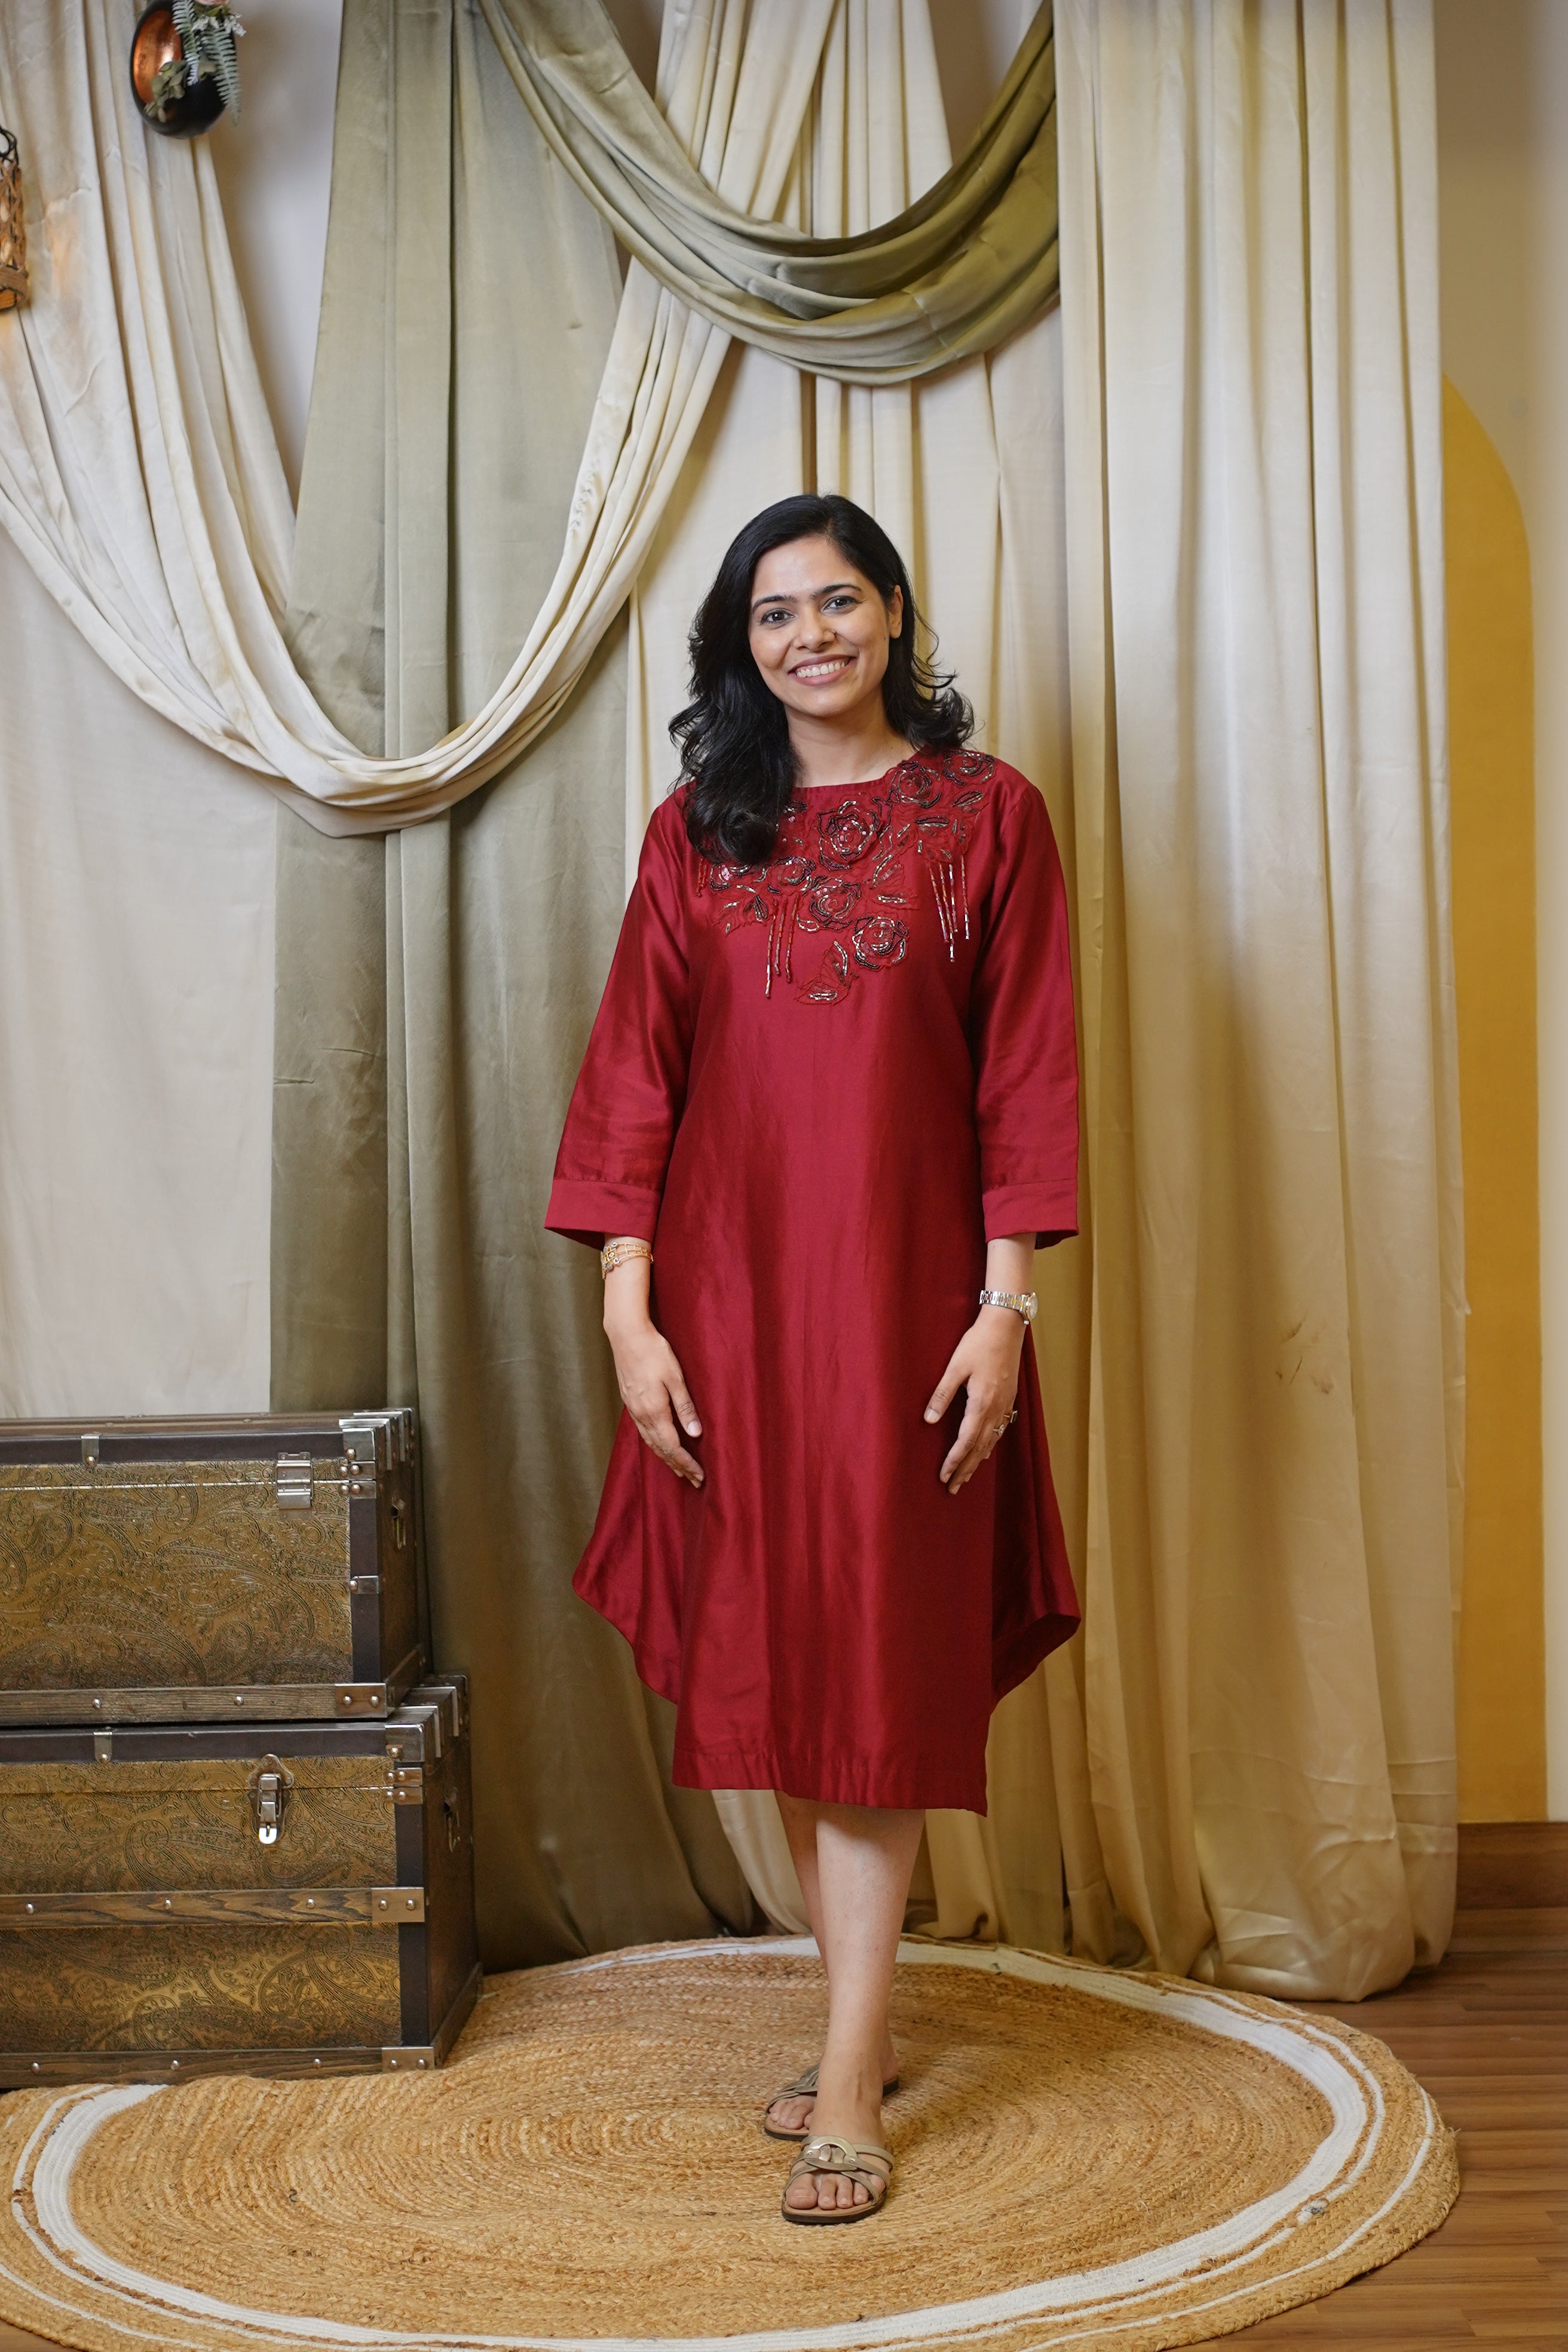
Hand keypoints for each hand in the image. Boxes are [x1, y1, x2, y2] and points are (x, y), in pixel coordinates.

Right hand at [605, 1312, 703, 1487]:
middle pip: (660, 1449)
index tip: (699, 1476)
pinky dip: (654, 1444)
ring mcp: (633, 1409)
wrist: (626, 1335)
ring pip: (650, 1442)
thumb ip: (685, 1408)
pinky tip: (659, 1444)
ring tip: (678, 1469)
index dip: (686, 1463)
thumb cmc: (654, 1352)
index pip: (672, 1447)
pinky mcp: (630, 1401)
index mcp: (654, 1411)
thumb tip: (696, 1434)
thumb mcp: (676, 1378)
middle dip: (677, 1466)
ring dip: (665, 1458)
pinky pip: (643, 1432)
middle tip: (693, 1480)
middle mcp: (641, 1415)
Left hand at [924, 1306, 1025, 1492]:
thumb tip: (928, 1421)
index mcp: (981, 1403)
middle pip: (980, 1448)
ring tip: (967, 1477)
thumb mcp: (955, 1367)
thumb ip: (942, 1395)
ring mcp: (1006, 1405)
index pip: (966, 1442)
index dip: (954, 1461)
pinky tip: (985, 1451)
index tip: (943, 1477)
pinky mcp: (1009, 1399)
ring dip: (978, 1461)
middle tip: (953, 1489)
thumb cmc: (978, 1343)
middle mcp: (996, 1409)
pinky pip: (1000, 1431)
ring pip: (991, 1441)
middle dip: (965, 1470)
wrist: (1006, 1326)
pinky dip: (990, 1445)